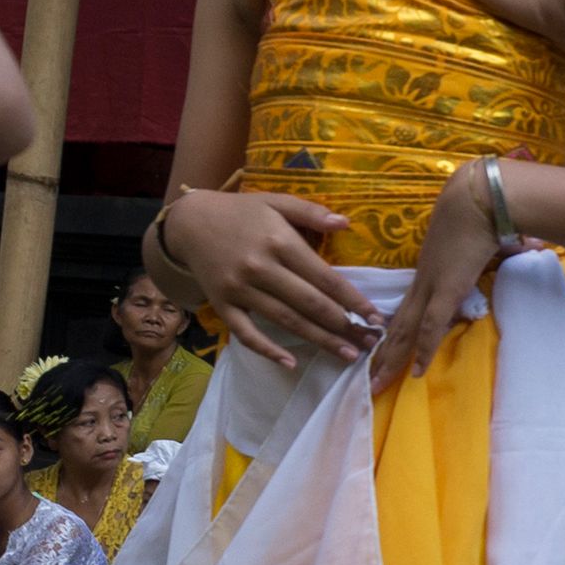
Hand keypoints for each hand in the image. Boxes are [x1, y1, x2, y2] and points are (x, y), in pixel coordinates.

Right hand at [166, 187, 374, 370]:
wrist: (188, 223)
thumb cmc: (240, 212)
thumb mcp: (276, 202)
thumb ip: (311, 212)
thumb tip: (345, 223)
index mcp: (279, 242)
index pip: (325, 277)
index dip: (353, 300)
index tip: (376, 317)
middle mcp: (260, 268)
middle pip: (309, 304)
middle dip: (343, 326)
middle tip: (369, 343)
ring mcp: (239, 290)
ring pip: (285, 321)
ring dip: (319, 340)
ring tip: (346, 355)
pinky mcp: (222, 305)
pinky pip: (246, 333)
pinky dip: (267, 350)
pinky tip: (290, 363)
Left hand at [364, 163, 536, 392]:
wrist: (479, 195)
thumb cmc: (483, 210)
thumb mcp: (483, 237)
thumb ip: (495, 246)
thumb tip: (526, 245)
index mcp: (430, 271)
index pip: (407, 309)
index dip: (395, 332)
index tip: (383, 352)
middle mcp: (424, 281)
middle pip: (397, 325)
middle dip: (383, 354)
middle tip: (369, 380)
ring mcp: (431, 285)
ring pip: (404, 330)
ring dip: (391, 358)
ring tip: (377, 384)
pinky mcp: (446, 289)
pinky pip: (431, 326)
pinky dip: (423, 350)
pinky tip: (415, 372)